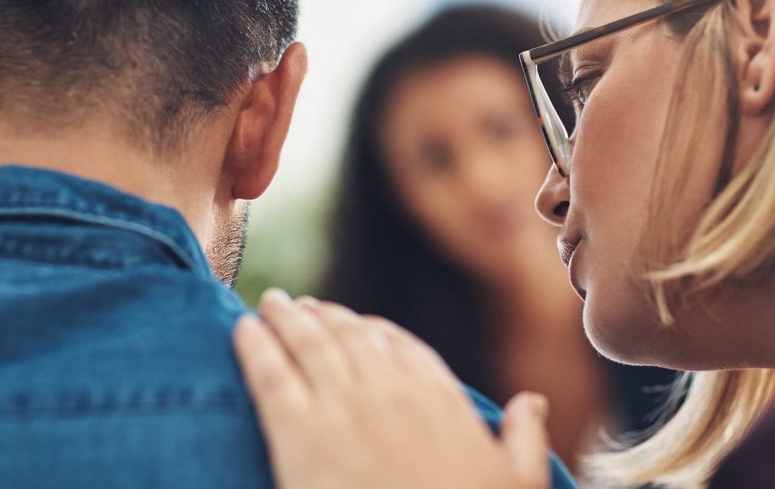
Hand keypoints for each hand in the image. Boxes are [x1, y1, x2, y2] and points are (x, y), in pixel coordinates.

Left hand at [233, 289, 551, 488]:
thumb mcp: (516, 482)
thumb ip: (524, 436)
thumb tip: (532, 401)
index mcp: (435, 397)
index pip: (399, 346)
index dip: (372, 331)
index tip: (356, 323)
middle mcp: (386, 392)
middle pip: (348, 337)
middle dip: (324, 316)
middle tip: (303, 306)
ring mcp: (338, 410)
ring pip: (307, 345)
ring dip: (286, 318)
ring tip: (271, 304)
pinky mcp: (296, 436)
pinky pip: (269, 376)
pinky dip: (254, 347)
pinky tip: (242, 329)